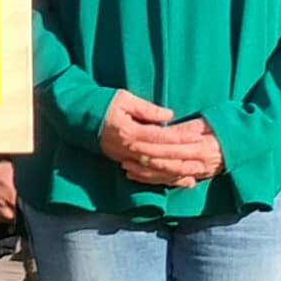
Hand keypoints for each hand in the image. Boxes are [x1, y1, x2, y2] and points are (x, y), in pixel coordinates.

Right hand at [96, 93, 224, 188]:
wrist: (77, 117)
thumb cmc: (102, 103)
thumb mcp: (124, 98)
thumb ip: (147, 109)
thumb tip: (169, 116)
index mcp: (130, 132)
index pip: (161, 136)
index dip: (181, 137)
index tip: (198, 136)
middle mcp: (129, 149)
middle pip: (162, 156)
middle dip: (184, 157)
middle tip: (203, 158)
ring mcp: (126, 158)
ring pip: (156, 169)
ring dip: (176, 173)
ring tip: (196, 174)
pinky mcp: (124, 162)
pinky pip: (147, 174)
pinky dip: (164, 179)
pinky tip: (178, 181)